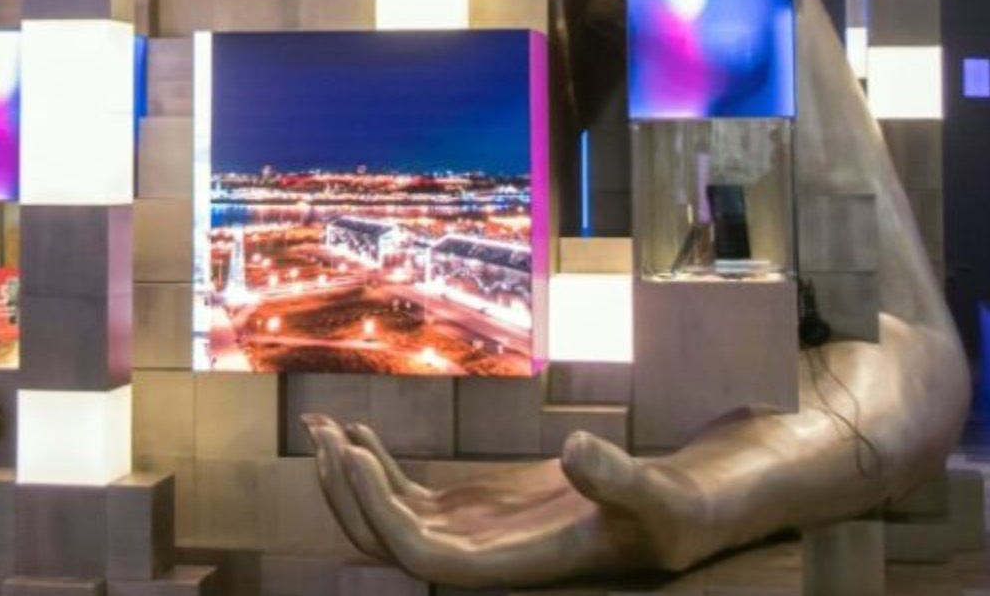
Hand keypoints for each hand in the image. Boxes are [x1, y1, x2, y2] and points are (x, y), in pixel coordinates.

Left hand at [303, 416, 708, 585]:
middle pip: (389, 541)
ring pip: (388, 520)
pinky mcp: (471, 511)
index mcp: (513, 565)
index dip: (380, 514)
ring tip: (320, 426)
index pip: (422, 556)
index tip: (353, 457)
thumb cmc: (666, 515)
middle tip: (322, 433)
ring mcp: (470, 534)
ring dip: (349, 477)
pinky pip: (407, 496)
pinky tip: (354, 431)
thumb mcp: (654, 497)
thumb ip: (618, 478)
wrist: (669, 515)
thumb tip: (578, 449)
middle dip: (346, 493)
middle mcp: (480, 557)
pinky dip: (376, 465)